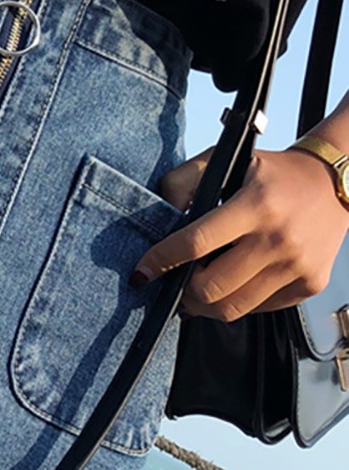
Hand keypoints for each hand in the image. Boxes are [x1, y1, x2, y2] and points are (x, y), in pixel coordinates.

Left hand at [131, 145, 348, 320]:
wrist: (335, 182)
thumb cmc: (274, 174)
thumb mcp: (226, 160)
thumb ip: (183, 182)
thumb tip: (158, 216)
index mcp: (256, 205)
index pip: (195, 243)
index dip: (161, 261)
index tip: (141, 273)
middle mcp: (279, 238)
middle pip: (210, 288)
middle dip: (182, 290)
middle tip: (175, 281)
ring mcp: (298, 266)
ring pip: (231, 308)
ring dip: (203, 304)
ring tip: (197, 288)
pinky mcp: (310, 284)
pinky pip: (257, 309)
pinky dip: (235, 302)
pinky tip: (232, 283)